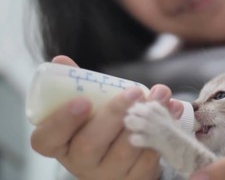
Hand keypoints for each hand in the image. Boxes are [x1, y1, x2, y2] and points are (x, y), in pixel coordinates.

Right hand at [31, 55, 183, 179]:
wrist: (122, 153)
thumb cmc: (99, 124)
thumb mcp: (86, 106)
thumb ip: (75, 85)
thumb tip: (61, 61)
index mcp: (61, 144)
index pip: (47, 139)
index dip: (62, 121)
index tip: (82, 101)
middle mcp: (81, 163)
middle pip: (90, 144)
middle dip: (114, 114)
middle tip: (134, 91)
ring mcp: (109, 174)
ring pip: (125, 151)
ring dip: (147, 118)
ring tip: (160, 94)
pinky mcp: (136, 178)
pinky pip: (149, 158)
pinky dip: (164, 129)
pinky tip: (173, 109)